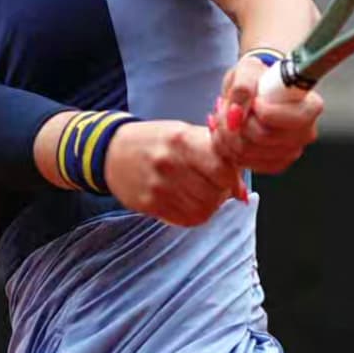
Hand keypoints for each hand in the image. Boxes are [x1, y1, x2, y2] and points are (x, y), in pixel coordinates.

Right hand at [104, 119, 238, 226]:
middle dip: (221, 191)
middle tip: (214, 185)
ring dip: (209, 204)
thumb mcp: (184, 133)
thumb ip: (215, 155)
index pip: (222, 168)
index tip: (228, 175)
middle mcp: (168, 163)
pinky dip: (194, 213)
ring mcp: (157, 187)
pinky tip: (188, 201)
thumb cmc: (156, 141)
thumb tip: (242, 192)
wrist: (111, 151)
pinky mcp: (149, 205)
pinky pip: (186, 219)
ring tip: (201, 192)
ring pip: (204, 209)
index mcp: (180, 140)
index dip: (232, 176)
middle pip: (215, 192)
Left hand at [209, 51, 322, 175]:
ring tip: (225, 117)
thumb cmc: (257, 78)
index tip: (255, 102)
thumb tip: (237, 111)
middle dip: (235, 122)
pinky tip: (229, 133)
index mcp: (310, 106)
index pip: (293, 119)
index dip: (266, 112)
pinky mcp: (275, 163)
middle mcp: (305, 132)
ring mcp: (291, 151)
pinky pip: (246, 163)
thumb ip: (243, 85)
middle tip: (227, 108)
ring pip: (248, 151)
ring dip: (226, 134)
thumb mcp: (248, 69)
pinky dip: (229, 149)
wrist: (253, 92)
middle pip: (263, 137)